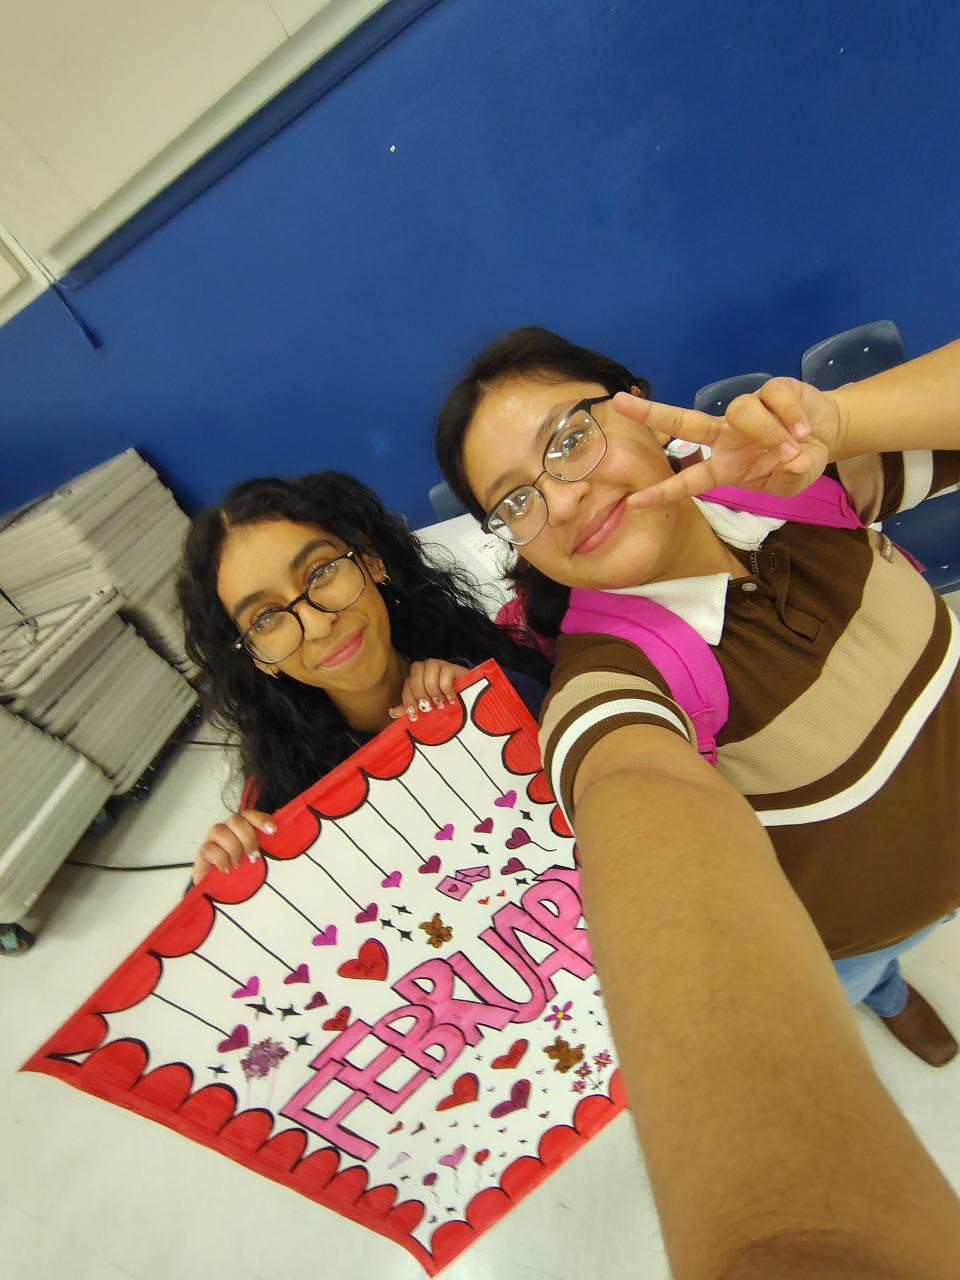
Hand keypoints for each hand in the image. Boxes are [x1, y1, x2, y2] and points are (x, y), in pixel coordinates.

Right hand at [191, 809, 275, 884]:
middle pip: (235, 820)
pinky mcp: (202, 852)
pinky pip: (209, 848)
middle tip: (254, 856)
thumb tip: (277, 838)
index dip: (260, 819)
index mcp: (240, 827)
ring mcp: (212, 839)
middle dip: (247, 838)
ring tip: (238, 864)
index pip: (248, 814)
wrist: (218, 886)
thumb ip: (263, 845)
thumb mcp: (254, 856)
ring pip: (220, 830)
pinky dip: (221, 859)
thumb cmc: (239, 868)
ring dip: (233, 848)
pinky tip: (227, 869)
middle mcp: (225, 829)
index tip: (272, 830)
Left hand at [389, 659, 468, 721]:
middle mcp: (426, 670)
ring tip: (440, 703)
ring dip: (433, 689)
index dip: (408, 700)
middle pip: (415, 673)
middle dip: (420, 693)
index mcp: (417, 679)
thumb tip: (392, 712)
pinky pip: (445, 672)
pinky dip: (446, 687)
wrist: (468, 698)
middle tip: (428, 707)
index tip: (414, 715)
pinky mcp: (452, 667)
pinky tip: (451, 698)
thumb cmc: (444, 704)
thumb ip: (410, 710)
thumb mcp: (427, 709)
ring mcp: (440, 666)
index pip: (407, 684)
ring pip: (429, 668)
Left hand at [613, 378, 844, 508]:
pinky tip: (804, 430)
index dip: (665, 491)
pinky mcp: (771, 389)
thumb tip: (793, 462)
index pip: (689, 479)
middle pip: (684, 422)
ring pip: (743, 411)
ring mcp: (746, 411)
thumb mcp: (794, 481)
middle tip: (618, 402)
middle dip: (652, 413)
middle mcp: (726, 436)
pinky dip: (791, 416)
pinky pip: (775, 397)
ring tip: (793, 449)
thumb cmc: (799, 462)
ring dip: (769, 433)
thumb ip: (790, 477)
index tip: (634, 502)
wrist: (827, 433)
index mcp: (724, 465)